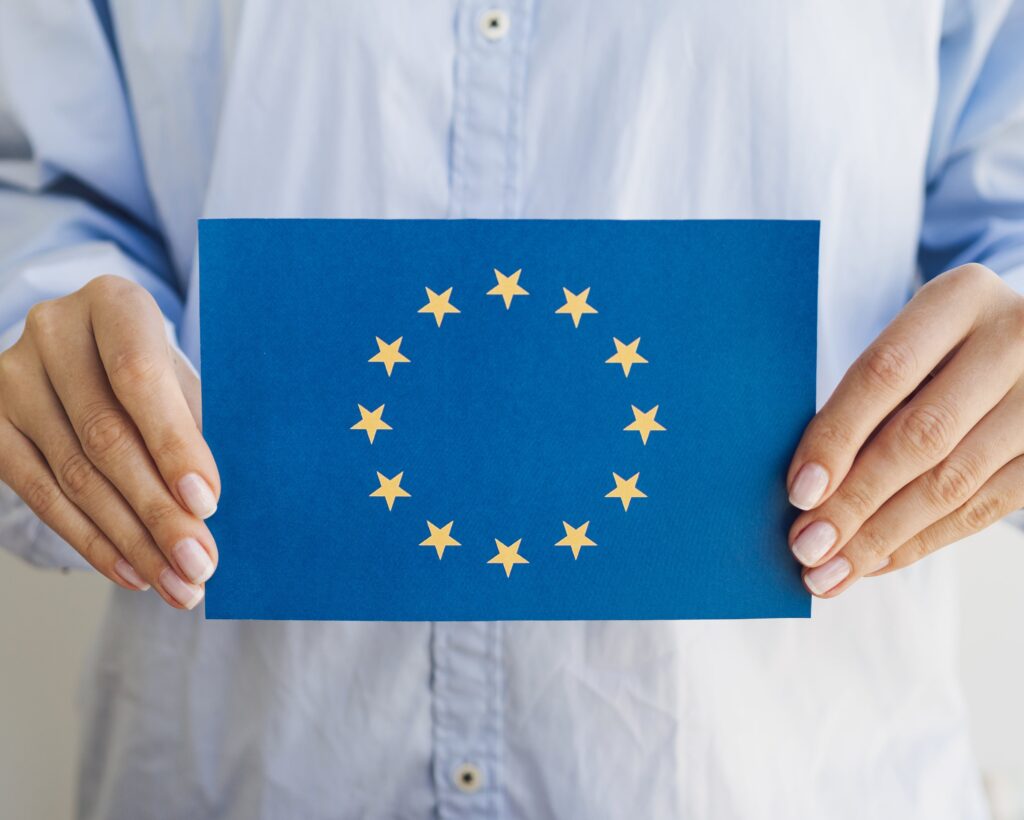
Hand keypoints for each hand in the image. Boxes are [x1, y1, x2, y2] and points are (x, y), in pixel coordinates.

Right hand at [0, 275, 219, 608]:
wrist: (87, 351)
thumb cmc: (153, 369)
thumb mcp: (181, 378)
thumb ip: (194, 426)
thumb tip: (206, 507)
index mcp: (113, 304)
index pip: (140, 377)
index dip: (174, 445)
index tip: (207, 503)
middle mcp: (54, 331)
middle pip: (106, 437)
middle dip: (159, 513)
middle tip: (199, 566)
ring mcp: (12, 378)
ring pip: (76, 476)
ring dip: (132, 541)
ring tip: (177, 583)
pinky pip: (42, 495)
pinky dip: (93, 541)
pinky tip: (132, 572)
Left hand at [787, 263, 1023, 596]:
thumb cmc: (940, 348)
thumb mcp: (912, 341)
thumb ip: (868, 397)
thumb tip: (806, 487)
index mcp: (961, 299)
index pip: (886, 372)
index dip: (838, 436)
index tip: (799, 491)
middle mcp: (1014, 341)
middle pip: (921, 436)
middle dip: (855, 502)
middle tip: (805, 547)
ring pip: (953, 484)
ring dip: (882, 538)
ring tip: (829, 572)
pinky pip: (982, 510)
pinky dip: (921, 542)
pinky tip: (875, 561)